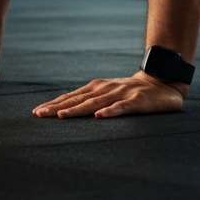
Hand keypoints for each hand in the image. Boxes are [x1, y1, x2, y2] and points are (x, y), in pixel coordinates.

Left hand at [32, 71, 186, 118]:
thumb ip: (91, 100)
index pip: (72, 96)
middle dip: (57, 107)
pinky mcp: (137, 101)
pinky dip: (110, 112)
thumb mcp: (108, 93)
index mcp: (97, 88)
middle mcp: (106, 89)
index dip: (54, 104)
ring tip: (60, 116)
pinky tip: (99, 117)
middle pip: (78, 100)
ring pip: (95, 104)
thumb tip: (65, 110)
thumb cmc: (131, 92)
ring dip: (77, 110)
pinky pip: (121, 108)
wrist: (162, 82)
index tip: (36, 112)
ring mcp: (121, 94)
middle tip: (39, 115)